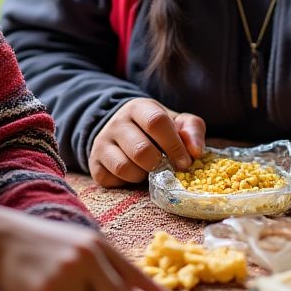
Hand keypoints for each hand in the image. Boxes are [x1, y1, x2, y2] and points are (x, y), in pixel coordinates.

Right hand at [89, 98, 204, 186]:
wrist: (123, 130)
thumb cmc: (157, 129)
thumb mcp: (177, 123)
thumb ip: (192, 131)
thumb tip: (195, 152)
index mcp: (139, 108)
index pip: (156, 122)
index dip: (174, 145)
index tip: (185, 162)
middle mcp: (117, 123)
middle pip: (140, 150)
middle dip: (159, 165)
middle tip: (167, 169)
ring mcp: (102, 142)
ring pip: (124, 167)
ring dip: (143, 175)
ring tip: (149, 170)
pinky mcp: (94, 163)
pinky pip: (111, 179)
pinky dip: (127, 183)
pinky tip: (134, 174)